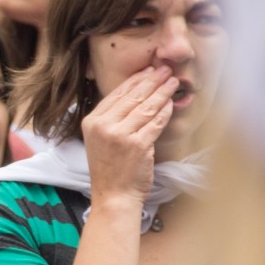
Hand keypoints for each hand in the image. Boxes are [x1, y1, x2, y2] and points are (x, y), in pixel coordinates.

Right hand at [81, 66, 178, 203]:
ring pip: (146, 107)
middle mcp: (103, 126)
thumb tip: (134, 95)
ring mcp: (120, 135)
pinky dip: (165, 112)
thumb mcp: (101, 139)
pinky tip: (172, 103)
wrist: (114, 195)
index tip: (149, 70)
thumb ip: (112, 118)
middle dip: (152, 80)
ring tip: (173, 82)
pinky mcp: (137, 145)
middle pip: (132, 97)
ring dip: (162, 92)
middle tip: (166, 69)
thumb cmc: (110, 169)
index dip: (135, 80)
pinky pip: (155, 123)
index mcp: (92, 121)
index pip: (116, 94)